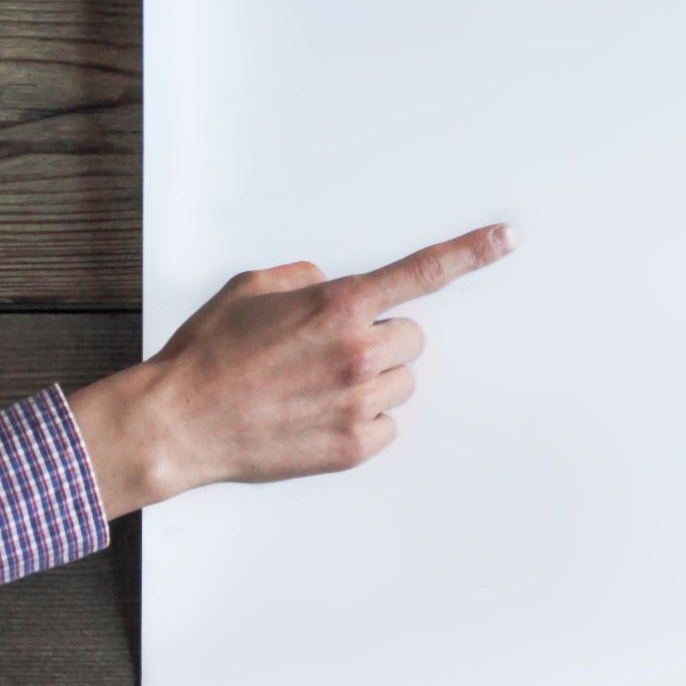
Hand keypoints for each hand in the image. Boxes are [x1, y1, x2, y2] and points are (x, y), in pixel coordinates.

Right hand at [66, 223, 515, 515]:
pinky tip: (317, 418)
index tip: (507, 238)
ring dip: (372, 381)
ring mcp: (357, 403)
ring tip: (315, 388)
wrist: (178, 423)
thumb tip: (329, 283)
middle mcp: (356, 352)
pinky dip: (361, 421)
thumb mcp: (250, 289)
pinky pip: (387, 425)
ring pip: (402, 383)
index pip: (421, 272)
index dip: (470, 251)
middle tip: (327, 352)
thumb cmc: (208, 356)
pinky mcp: (352, 447)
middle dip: (380, 339)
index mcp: (337, 306)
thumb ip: (303, 278)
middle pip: (411, 337)